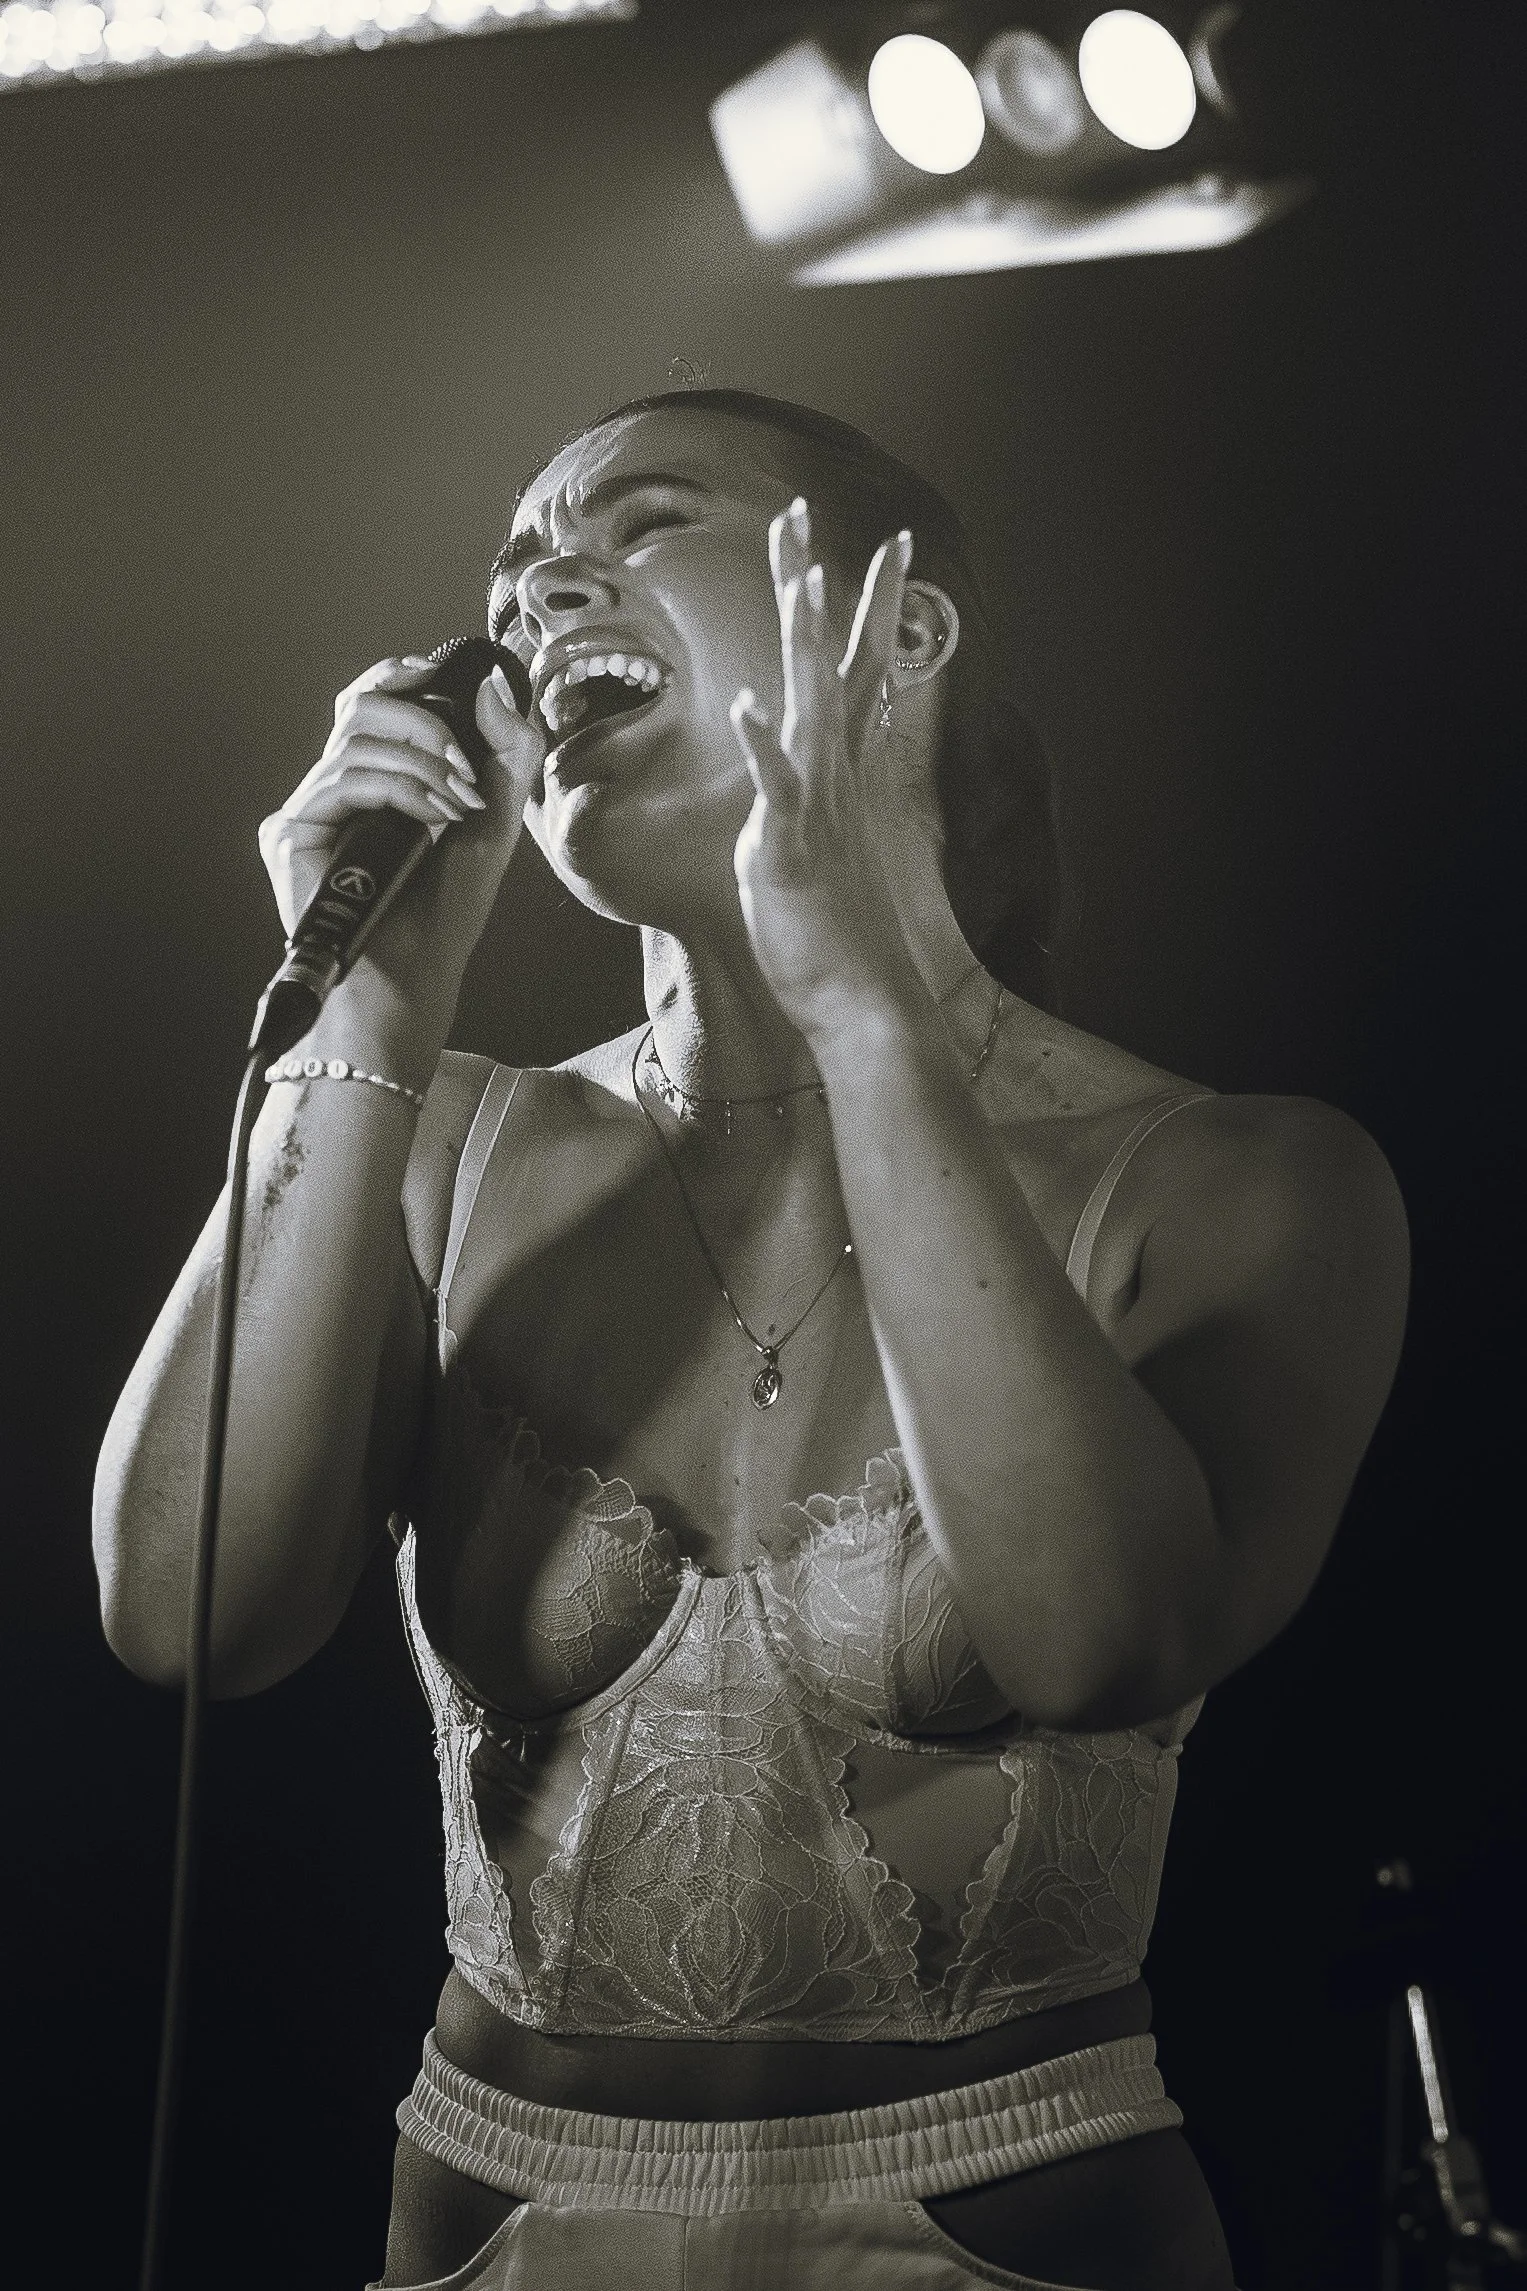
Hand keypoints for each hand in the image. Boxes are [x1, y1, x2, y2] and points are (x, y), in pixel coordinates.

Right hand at [259, 654, 543, 1050]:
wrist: (417, 974)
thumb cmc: (448, 909)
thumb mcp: (495, 818)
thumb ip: (506, 749)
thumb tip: (492, 682)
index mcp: (375, 776)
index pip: (372, 698)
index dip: (404, 676)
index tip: (445, 682)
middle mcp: (335, 786)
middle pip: (360, 703)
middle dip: (427, 725)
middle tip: (466, 771)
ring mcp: (309, 807)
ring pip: (357, 737)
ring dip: (423, 766)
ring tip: (456, 809)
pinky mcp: (290, 831)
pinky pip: (344, 777)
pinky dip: (400, 790)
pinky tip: (429, 824)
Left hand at [728, 498, 921, 1036]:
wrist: (864, 1000)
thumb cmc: (837, 933)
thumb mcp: (817, 848)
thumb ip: (809, 800)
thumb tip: (797, 770)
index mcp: (838, 770)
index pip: (855, 669)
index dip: (868, 604)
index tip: (886, 543)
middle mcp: (834, 774)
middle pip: (828, 660)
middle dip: (815, 584)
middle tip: (800, 513)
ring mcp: (817, 805)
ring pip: (811, 704)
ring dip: (805, 639)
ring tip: (799, 577)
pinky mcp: (793, 845)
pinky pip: (780, 786)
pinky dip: (765, 742)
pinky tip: (748, 702)